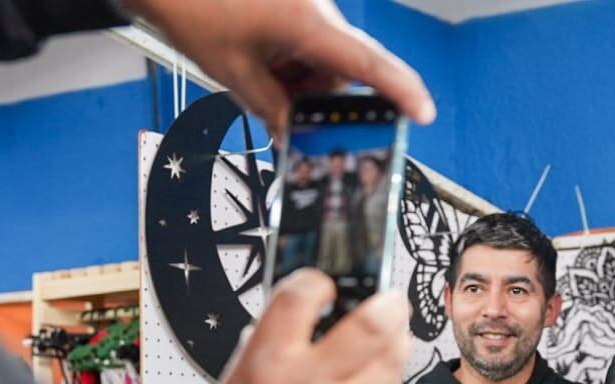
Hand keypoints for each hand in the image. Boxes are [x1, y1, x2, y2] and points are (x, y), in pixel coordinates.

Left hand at [123, 0, 435, 135]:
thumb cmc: (192, 5)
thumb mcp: (233, 72)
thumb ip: (273, 109)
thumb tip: (297, 138)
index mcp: (308, 23)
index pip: (367, 63)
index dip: (400, 91)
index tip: (423, 112)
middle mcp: (317, 12)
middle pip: (340, 74)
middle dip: (317, 100)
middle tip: (287, 118)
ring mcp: (306, 9)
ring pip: (321, 66)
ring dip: (296, 84)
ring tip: (254, 77)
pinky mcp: (293, 10)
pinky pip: (304, 50)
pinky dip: (287, 66)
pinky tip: (257, 63)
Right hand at [188, 271, 408, 383]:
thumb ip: (250, 363)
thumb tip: (264, 336)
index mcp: (267, 366)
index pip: (301, 294)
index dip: (315, 280)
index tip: (319, 285)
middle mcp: (313, 382)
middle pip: (372, 320)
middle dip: (385, 301)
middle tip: (384, 299)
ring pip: (393, 356)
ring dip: (394, 339)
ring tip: (387, 334)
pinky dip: (390, 377)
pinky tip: (379, 375)